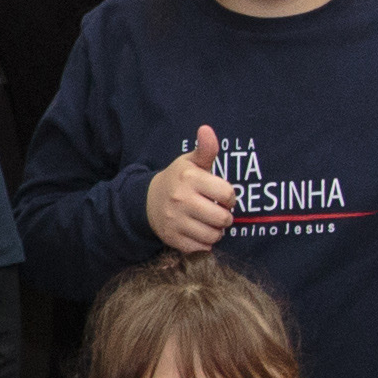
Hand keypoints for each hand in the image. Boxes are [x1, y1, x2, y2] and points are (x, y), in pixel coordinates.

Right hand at [144, 124, 239, 253]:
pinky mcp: (172, 238)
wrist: (147, 202)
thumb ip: (205, 149)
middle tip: (219, 213)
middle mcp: (181, 199)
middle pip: (222, 218)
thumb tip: (206, 129)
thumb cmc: (178, 180)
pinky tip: (199, 233)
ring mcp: (175, 221)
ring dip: (216, 232)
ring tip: (210, 223)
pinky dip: (204, 243)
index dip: (230, 197)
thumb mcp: (190, 162)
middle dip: (226, 217)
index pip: (227, 194)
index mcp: (189, 178)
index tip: (223, 197)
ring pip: (213, 235)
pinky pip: (201, 248)